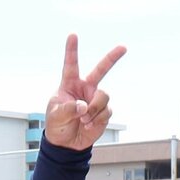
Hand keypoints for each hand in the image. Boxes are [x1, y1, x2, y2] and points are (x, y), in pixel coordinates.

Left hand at [44, 35, 124, 150]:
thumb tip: (84, 106)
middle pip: (101, 69)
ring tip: (84, 120)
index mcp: (70, 84)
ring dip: (95, 109)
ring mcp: (96, 99)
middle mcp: (85, 89)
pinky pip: (106, 111)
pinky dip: (97, 120)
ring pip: (104, 96)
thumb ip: (68, 109)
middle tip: (123, 48)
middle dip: (113, 57)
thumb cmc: (57, 125)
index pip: (71, 65)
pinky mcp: (103, 112)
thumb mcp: (55, 116)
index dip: (72, 50)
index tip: (73, 35)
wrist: (66, 144)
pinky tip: (88, 125)